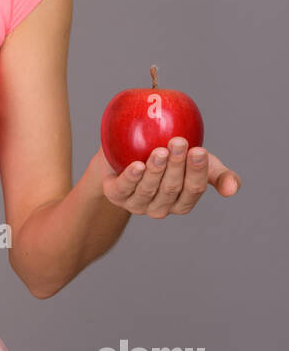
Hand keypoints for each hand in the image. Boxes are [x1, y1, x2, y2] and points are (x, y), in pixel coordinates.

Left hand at [97, 138, 240, 216]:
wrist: (125, 152)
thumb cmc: (168, 159)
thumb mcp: (196, 162)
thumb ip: (219, 175)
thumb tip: (233, 189)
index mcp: (183, 202)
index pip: (194, 190)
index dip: (197, 172)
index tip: (199, 150)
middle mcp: (161, 207)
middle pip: (171, 188)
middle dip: (177, 165)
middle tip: (179, 142)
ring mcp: (137, 204)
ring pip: (149, 189)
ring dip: (155, 170)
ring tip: (160, 150)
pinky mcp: (116, 194)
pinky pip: (125, 188)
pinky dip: (132, 177)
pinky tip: (137, 165)